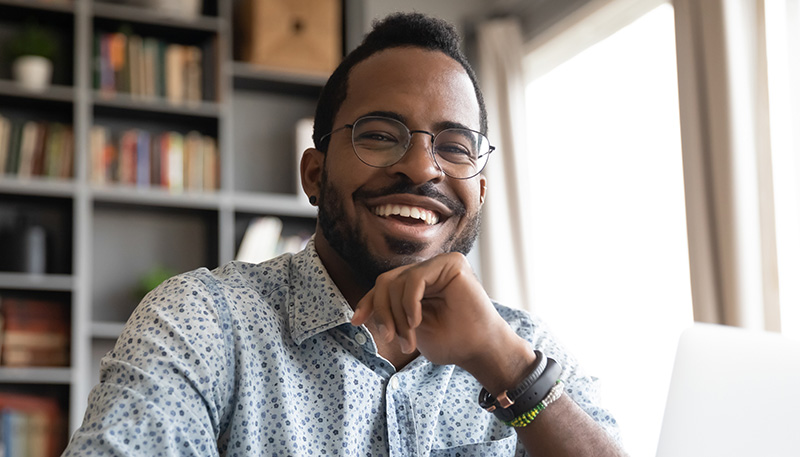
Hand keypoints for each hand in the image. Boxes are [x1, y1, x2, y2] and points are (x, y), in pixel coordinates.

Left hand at [350, 252, 529, 381]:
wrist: (480, 349)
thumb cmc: (451, 341)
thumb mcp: (410, 329)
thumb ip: (391, 314)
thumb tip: (359, 312)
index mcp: (418, 284)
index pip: (385, 286)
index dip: (368, 302)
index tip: (356, 322)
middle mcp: (428, 270)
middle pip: (386, 282)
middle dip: (382, 312)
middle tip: (390, 338)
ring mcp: (439, 264)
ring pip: (397, 282)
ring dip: (397, 316)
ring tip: (409, 340)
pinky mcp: (451, 262)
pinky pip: (414, 278)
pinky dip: (409, 303)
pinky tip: (416, 322)